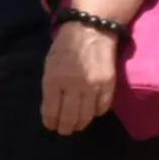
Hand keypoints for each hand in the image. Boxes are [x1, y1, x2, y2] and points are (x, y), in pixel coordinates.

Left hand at [39, 18, 121, 134]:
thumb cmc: (66, 46)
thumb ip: (50, 88)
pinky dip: (96, 112)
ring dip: (80, 123)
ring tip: (78, 125)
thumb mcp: (49, 67)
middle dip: (65, 128)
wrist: (92, 28)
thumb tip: (52, 109)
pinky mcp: (108, 83)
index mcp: (54, 80)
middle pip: (69, 117)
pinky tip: (92, 112)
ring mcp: (93, 85)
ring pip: (86, 116)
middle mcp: (73, 86)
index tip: (51, 126)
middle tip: (64, 130)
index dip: (50, 122)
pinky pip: (103, 106)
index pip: (51, 111)